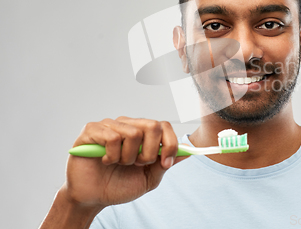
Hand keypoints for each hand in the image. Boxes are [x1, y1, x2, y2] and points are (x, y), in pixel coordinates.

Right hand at [61, 116, 181, 207]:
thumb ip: (164, 163)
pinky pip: (112, 137)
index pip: (164, 126)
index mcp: (142, 133)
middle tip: (137, 165)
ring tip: (118, 163)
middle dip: (149, 152)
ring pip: (133, 133)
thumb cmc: (119, 185)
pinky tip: (104, 160)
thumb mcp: (148, 178)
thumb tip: (186, 152)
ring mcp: (109, 125)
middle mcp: (127, 125)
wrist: (93, 198)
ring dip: (128, 157)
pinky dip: (111, 155)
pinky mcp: (92, 130)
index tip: (166, 163)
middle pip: (153, 126)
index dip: (169, 144)